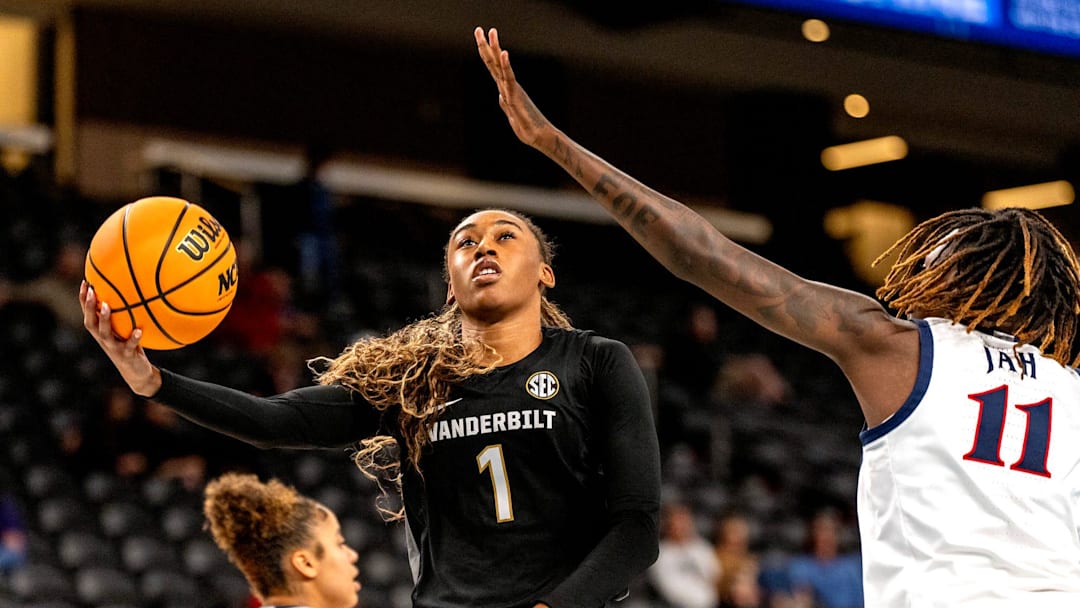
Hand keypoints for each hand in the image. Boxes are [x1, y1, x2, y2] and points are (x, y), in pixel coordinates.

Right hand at [80, 280, 161, 396]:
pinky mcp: (126, 356)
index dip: (84, 300)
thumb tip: (133, 292)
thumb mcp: (124, 330)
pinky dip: (133, 338)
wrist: (137, 373)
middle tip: (90, 291)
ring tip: (107, 306)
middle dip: (89, 307)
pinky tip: (138, 330)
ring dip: (105, 320)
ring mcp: (114, 348)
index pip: (88, 314)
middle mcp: (103, 340)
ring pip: (105, 334)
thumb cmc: (130, 347)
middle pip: (91, 322)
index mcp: (100, 332)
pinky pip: (129, 346)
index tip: (85, 283)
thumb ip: (124, 316)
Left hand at [474, 27, 552, 148]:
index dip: (486, 52)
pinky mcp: (516, 97)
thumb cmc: (527, 127)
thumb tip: (501, 96)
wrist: (539, 137)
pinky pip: (510, 79)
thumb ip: (506, 104)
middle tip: (479, 29)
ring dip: (496, 48)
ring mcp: (512, 89)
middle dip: (486, 45)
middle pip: (494, 62)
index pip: (493, 67)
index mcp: (505, 89)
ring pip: (501, 66)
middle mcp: (508, 86)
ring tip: (492, 32)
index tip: (480, 37)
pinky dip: (506, 66)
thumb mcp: (511, 115)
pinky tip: (504, 53)